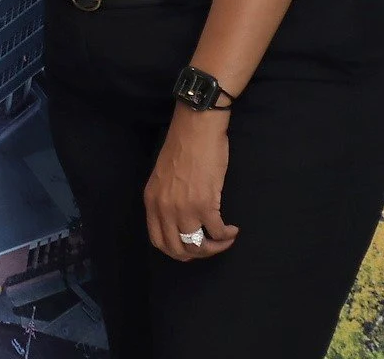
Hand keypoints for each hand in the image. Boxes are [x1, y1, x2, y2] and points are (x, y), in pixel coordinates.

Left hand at [144, 108, 238, 261]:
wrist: (195, 129)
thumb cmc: (182, 149)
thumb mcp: (163, 179)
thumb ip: (166, 201)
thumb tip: (178, 221)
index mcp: (151, 201)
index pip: (158, 241)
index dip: (177, 250)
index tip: (192, 247)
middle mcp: (163, 209)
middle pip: (177, 249)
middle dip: (197, 254)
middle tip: (211, 246)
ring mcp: (183, 208)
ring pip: (197, 245)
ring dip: (215, 247)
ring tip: (225, 238)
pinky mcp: (205, 204)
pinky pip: (217, 232)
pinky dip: (227, 235)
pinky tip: (232, 229)